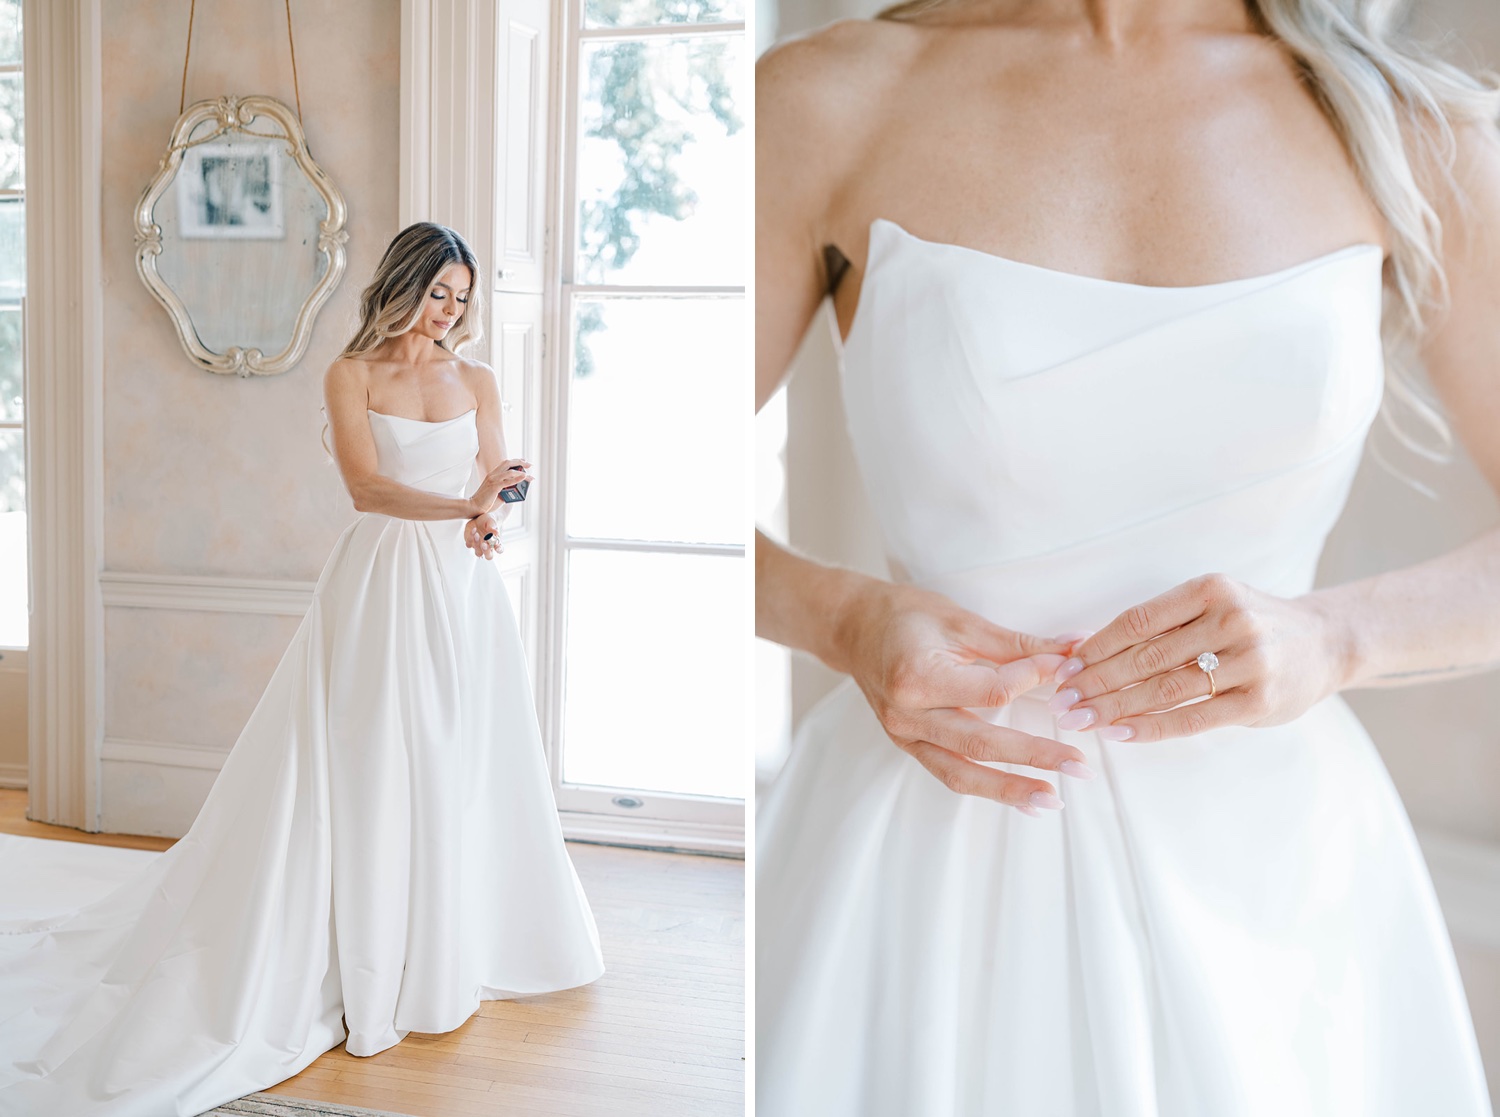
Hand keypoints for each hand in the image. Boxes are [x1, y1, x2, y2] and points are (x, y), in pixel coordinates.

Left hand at [464, 512, 501, 559]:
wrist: (479, 518)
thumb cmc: (488, 521)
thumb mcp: (491, 521)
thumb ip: (493, 527)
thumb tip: (496, 533)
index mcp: (495, 542)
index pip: (500, 549)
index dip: (499, 550)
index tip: (497, 547)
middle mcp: (487, 546)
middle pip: (489, 556)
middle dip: (486, 552)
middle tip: (484, 544)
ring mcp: (478, 546)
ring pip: (478, 553)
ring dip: (477, 545)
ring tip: (477, 534)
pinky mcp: (470, 543)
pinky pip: (469, 544)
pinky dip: (470, 538)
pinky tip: (474, 530)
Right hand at [469, 459, 532, 514]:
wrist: (474, 507)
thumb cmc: (485, 502)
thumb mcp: (496, 492)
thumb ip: (505, 489)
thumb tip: (515, 489)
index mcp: (492, 475)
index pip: (504, 463)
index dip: (515, 461)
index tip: (524, 461)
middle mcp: (492, 475)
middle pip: (507, 463)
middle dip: (520, 462)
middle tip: (529, 465)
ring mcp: (493, 480)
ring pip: (509, 471)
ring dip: (521, 472)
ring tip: (530, 475)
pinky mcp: (494, 486)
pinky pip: (507, 481)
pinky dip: (517, 479)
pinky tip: (524, 478)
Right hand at [835, 580, 1097, 814]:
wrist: (852, 627)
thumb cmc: (904, 615)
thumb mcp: (960, 620)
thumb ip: (1015, 644)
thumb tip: (1070, 652)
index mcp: (918, 676)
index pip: (992, 692)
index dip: (1034, 681)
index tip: (1065, 669)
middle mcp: (908, 714)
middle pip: (981, 744)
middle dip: (1035, 757)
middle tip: (1080, 767)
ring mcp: (904, 735)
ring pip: (962, 773)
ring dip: (1010, 790)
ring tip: (1052, 801)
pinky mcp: (907, 744)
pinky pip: (949, 773)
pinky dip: (986, 788)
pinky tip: (1020, 799)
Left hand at [1047, 573, 1343, 741]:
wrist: (1325, 642)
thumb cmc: (1249, 623)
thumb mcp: (1211, 605)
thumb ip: (1160, 623)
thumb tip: (1085, 647)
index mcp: (1210, 589)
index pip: (1137, 621)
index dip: (1095, 647)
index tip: (1062, 668)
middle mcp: (1232, 620)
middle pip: (1147, 657)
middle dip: (1096, 682)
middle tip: (1060, 701)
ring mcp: (1250, 661)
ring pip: (1165, 690)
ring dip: (1114, 708)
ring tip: (1080, 720)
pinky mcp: (1261, 701)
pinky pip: (1194, 719)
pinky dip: (1151, 728)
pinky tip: (1119, 735)